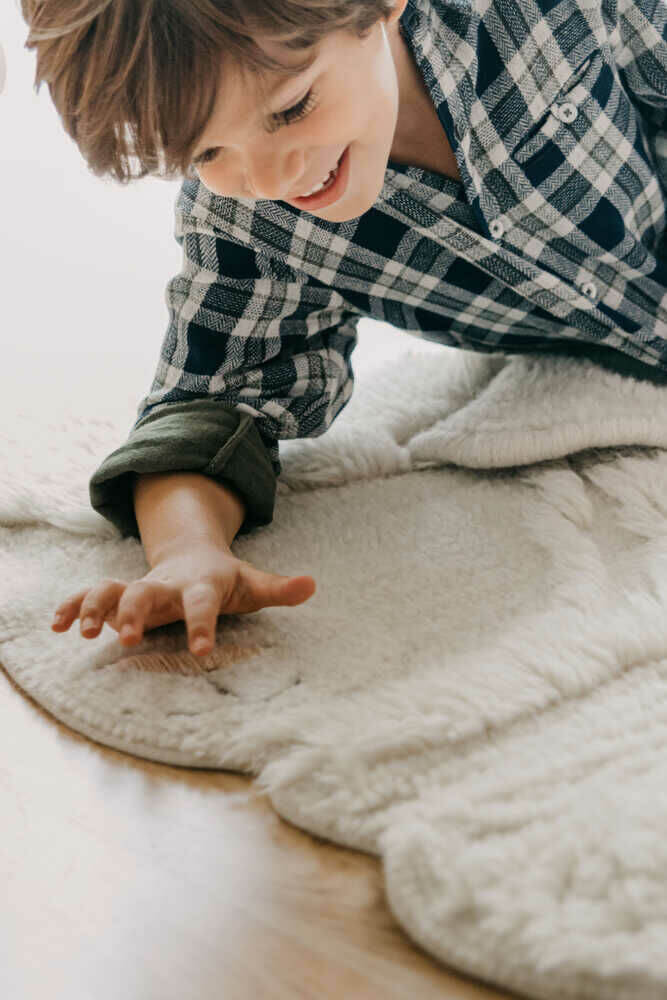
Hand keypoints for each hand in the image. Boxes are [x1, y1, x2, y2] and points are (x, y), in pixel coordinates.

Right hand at [51, 543, 315, 655]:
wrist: (192, 553)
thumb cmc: (225, 579)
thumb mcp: (253, 583)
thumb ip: (279, 588)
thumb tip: (313, 586)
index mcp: (201, 584)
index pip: (203, 604)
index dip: (203, 625)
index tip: (202, 651)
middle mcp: (166, 585)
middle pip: (145, 592)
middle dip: (133, 611)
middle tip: (125, 637)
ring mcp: (140, 586)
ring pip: (111, 589)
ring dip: (95, 608)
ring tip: (80, 632)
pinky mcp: (121, 593)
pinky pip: (92, 596)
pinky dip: (73, 606)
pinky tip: (56, 625)